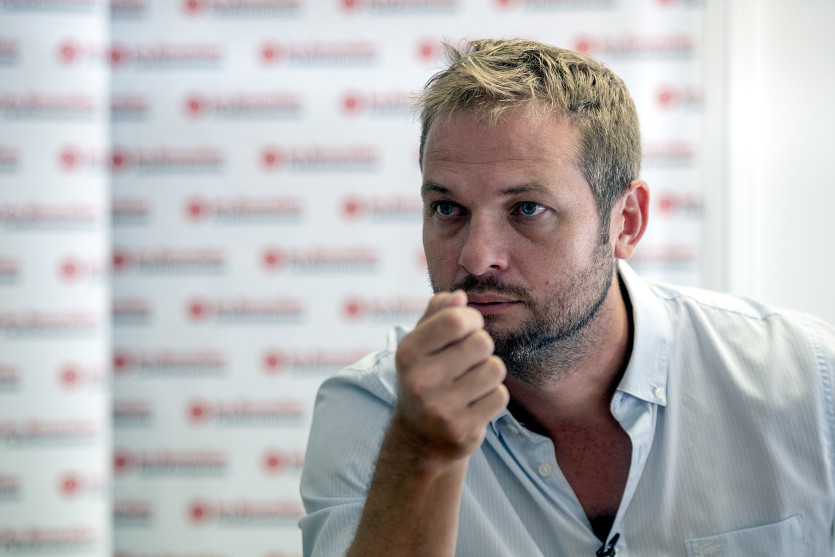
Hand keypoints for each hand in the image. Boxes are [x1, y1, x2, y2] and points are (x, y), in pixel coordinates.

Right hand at [392, 290, 508, 463]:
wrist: (419, 439)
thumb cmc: (425, 379)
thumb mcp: (420, 345)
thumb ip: (436, 315)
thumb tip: (459, 296)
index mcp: (408, 352)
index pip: (455, 319)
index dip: (472, 319)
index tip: (470, 328)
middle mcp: (420, 380)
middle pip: (481, 342)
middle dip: (482, 347)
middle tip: (469, 360)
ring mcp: (440, 407)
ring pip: (494, 369)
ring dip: (489, 373)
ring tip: (472, 382)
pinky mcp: (462, 429)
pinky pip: (500, 396)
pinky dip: (493, 397)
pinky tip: (475, 403)